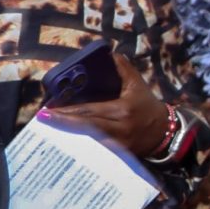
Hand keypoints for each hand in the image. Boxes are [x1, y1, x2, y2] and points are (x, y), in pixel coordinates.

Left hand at [41, 61, 171, 156]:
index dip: (67, 111)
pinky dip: (81, 148)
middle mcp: (119, 128)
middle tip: (42, 120)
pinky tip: (67, 146)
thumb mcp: (138, 86)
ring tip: (49, 132)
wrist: (167, 133)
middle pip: (85, 126)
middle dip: (62, 123)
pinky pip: (96, 151)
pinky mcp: (118, 155)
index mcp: (122, 109)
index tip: (47, 110)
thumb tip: (109, 53)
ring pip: (88, 141)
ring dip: (68, 136)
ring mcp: (118, 144)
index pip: (89, 110)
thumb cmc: (149, 108)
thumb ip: (123, 69)